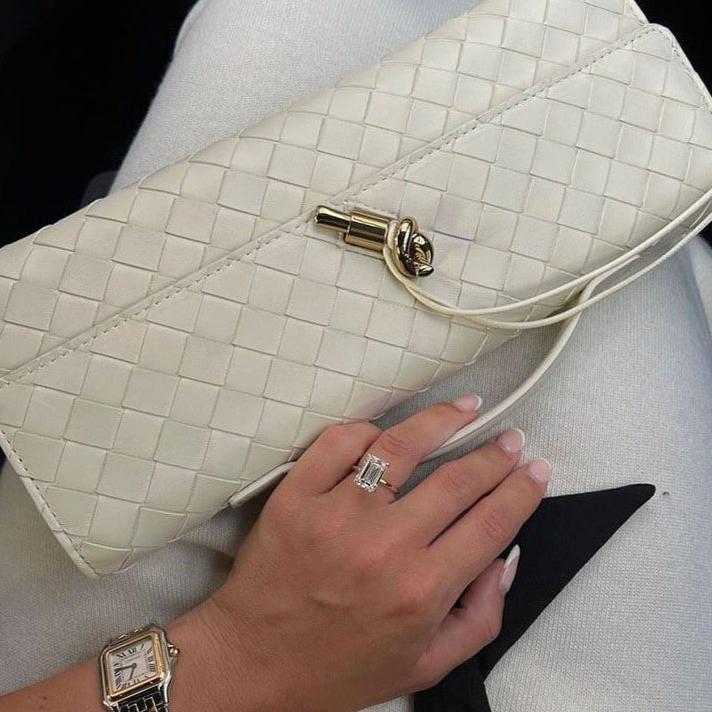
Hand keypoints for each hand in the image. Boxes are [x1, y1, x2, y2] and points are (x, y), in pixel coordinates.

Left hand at [193, 396, 549, 711]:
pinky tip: (386, 432)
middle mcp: (385, 547)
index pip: (492, 522)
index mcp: (423, 591)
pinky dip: (367, 429)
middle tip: (510, 439)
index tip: (536, 470)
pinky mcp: (296, 497)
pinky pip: (338, 443)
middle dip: (495, 453)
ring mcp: (337, 516)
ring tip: (467, 408)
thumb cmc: (340, 668)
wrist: (256, 665)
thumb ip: (481, 616)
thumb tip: (504, 556)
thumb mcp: (427, 664)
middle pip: (458, 479)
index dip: (523, 490)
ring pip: (402, 445)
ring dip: (442, 420)